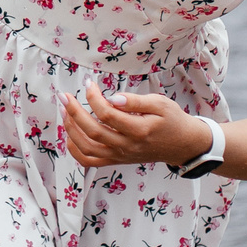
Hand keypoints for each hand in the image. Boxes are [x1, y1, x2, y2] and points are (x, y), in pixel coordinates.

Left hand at [61, 80, 215, 170]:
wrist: (182, 144)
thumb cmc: (172, 120)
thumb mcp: (161, 103)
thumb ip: (136, 101)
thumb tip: (113, 98)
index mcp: (139, 130)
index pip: (108, 115)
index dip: (94, 98)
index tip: (89, 84)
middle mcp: (127, 146)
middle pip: (93, 132)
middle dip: (74, 112)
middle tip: (65, 96)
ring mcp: (120, 155)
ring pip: (88, 148)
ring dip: (71, 130)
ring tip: (64, 111)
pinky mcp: (117, 160)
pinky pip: (90, 161)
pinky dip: (75, 150)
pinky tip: (70, 135)